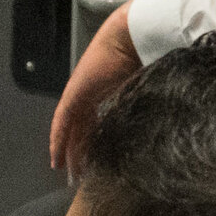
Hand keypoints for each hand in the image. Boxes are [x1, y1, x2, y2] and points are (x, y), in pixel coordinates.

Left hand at [48, 4, 144, 172]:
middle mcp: (93, 96)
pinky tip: (56, 159)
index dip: (97, 146)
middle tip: (82, 178)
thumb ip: (146, 108)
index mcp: (110, 95)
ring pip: (70, 131)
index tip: (100, 166)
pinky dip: (58, 141)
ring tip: (70, 175)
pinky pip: (62, 123)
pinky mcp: (73, 95)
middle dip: (81, 155)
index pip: (100, 126)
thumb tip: (159, 132)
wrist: (134, 37)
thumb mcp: (147, 90)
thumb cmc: (147, 58)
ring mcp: (81, 95)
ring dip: (69, 153)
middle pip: (83, 132)